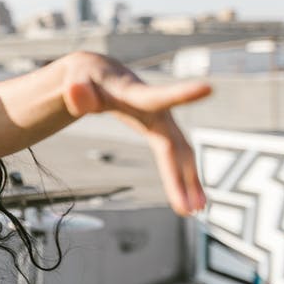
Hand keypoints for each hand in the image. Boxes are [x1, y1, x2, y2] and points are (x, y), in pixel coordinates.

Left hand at [62, 52, 211, 215]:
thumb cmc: (86, 76)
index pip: (157, 96)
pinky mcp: (158, 131)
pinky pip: (174, 156)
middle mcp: (156, 108)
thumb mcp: (75, 78)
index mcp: (134, 92)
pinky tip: (191, 199)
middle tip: (190, 208)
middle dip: (182, 176)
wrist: (99, 73)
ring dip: (189, 182)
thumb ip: (76, 89)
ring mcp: (161, 121)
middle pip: (173, 144)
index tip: (208, 87)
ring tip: (195, 210)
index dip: (181, 94)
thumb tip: (78, 98)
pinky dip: (183, 177)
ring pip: (180, 153)